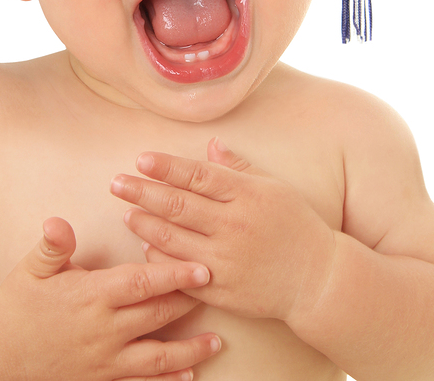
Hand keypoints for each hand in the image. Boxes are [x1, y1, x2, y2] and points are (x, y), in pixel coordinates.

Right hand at [0, 216, 220, 380]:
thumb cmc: (16, 303)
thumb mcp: (32, 269)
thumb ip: (52, 246)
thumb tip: (58, 223)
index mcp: (90, 296)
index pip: (141, 283)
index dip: (174, 275)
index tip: (202, 268)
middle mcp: (102, 330)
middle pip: (157, 315)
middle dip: (191, 303)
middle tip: (221, 291)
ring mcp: (103, 360)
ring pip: (156, 357)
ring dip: (189, 351)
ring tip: (216, 343)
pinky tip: (188, 376)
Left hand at [110, 139, 335, 324]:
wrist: (317, 279)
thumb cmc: (296, 225)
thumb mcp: (273, 187)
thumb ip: (238, 167)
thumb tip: (210, 144)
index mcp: (246, 195)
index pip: (198, 176)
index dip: (167, 167)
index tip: (141, 159)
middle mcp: (233, 225)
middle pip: (178, 205)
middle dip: (142, 192)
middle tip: (117, 183)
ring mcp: (226, 260)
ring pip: (173, 239)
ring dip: (145, 224)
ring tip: (126, 212)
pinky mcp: (221, 289)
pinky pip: (181, 272)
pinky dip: (160, 258)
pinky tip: (146, 245)